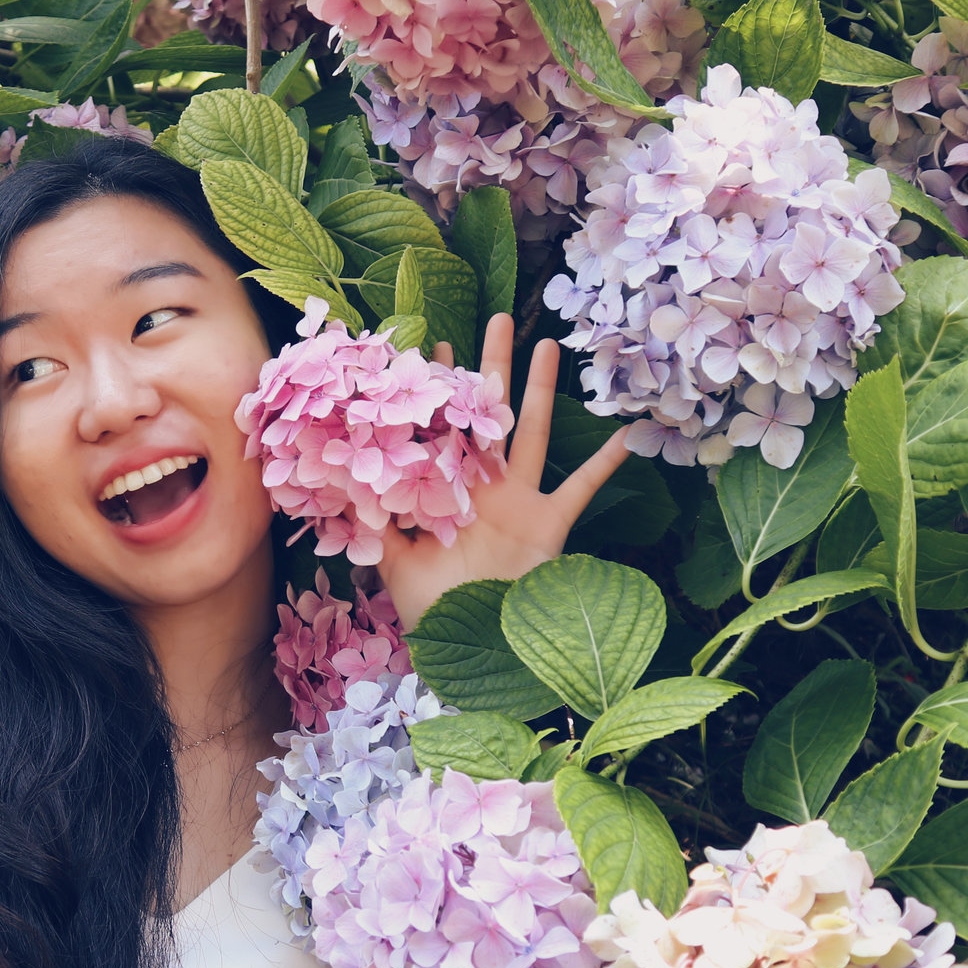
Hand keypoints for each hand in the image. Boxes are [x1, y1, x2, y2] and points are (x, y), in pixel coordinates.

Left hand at [375, 313, 631, 630]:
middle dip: (492, 368)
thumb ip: (372, 525)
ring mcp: (521, 501)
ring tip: (550, 344)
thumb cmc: (434, 611)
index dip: (435, 391)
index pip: (439, 428)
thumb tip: (339, 485)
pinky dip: (607, 463)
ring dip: (542, 390)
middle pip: (488, 414)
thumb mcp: (392, 565)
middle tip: (496, 317)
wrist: (477, 650)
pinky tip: (629, 431)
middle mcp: (483, 487)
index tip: (427, 346)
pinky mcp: (551, 524)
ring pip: (532, 432)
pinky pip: (583, 487)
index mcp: (445, 491)